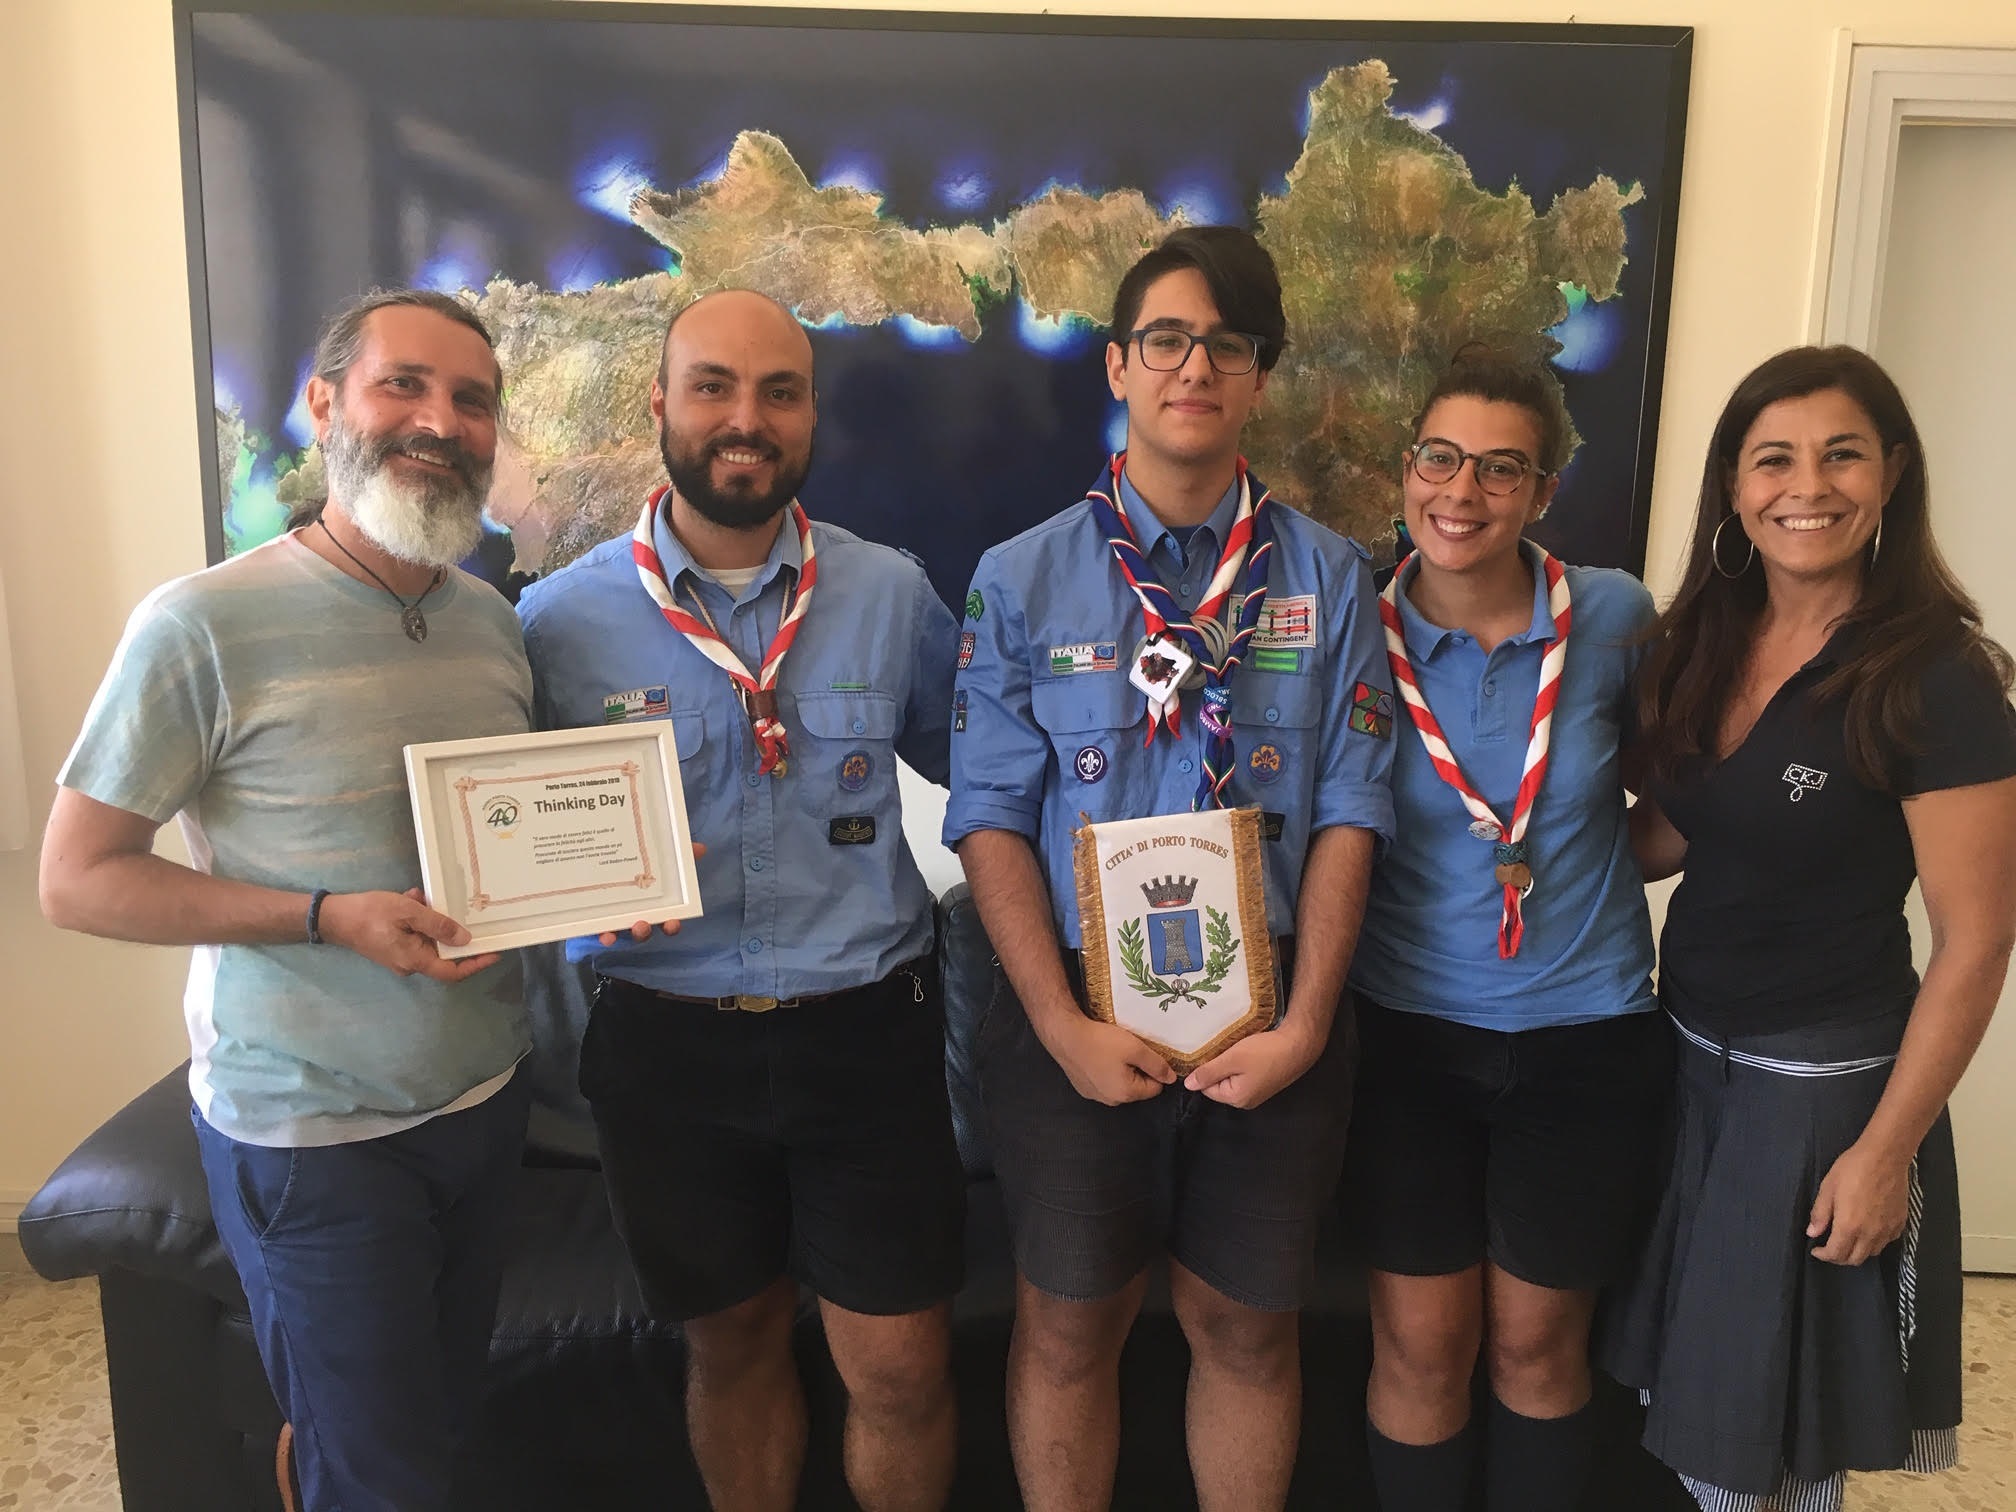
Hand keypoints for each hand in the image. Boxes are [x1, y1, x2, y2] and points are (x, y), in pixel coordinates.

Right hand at [318, 889, 499, 982]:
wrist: (332, 917)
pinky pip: (413, 933)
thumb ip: (438, 925)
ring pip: (427, 937)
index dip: (475, 964)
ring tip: (418, 898)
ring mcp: (400, 956)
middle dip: (445, 927)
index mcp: (414, 960)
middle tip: (446, 907)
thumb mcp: (408, 912)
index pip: (452, 972)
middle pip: (441, 951)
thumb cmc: (369, 914)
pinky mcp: (392, 946)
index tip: (494, 952)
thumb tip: (465, 939)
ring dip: (428, 917)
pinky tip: (410, 898)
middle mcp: (409, 964)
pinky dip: (415, 916)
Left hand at [597, 841, 705, 945]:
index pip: (666, 921)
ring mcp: (612, 918)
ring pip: (616, 934)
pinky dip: (596, 932)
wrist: (602, 855)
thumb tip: (700, 848)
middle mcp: (634, 916)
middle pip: (641, 931)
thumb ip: (679, 854)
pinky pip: (594, 930)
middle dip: (642, 932)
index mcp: (654, 906)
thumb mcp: (661, 856)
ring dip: (615, 937)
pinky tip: (597, 931)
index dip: (671, 926)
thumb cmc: (641, 863)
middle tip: (641, 924)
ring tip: (611, 935)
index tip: (672, 923)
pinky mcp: (593, 917)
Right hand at [1045, 1014, 1175, 1105]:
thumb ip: (1157, 1065)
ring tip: (1112, 1051)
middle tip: (1129, 1049)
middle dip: (1137, 1071)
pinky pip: (1103, 1082)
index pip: (1155, 1088)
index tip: (1146, 1053)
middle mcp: (1110, 1100)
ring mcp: (1094, 1095)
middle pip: (1136, 1088)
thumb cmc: (1101, 1041)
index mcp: (1126, 1094)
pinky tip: (1098, 1055)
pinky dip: (1105, 1071)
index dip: (1155, 1069)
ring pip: (1119, 1084)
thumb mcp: (1136, 1048)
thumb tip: (1171, 1079)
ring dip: (1121, 1071)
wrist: (1065, 1035)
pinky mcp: (1082, 1087)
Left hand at [1184, 1024, 1323, 1109]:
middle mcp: (1246, 1101)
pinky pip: (1244, 1076)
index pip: (1207, 1087)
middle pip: (1219, 1084)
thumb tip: (1188, 1085)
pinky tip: (1247, 1051)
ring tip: (1234, 1048)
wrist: (1300, 1045)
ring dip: (1230, 1064)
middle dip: (1218, 1066)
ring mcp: (1257, 1093)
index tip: (1208, 1051)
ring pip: (1232, 1078)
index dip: (1205, 1069)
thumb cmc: (1266, 1052)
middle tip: (1222, 1048)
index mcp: (1236, 1098)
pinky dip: (1242, 1064)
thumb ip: (1209, 1072)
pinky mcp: (1265, 1083)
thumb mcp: (1233, 1059)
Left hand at [1808, 1139, 1912, 1265]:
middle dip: (1839, 1257)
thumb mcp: (1828, 1188)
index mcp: (1850, 1226)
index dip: (1823, 1255)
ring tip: (1847, 1239)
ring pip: (1872, 1253)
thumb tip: (1812, 1233)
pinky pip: (1886, 1242)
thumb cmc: (1853, 1169)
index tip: (1816, 1249)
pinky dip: (1875, 1243)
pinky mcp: (1900, 1223)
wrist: (1885, 1157)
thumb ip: (1820, 1214)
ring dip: (1857, 1251)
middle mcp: (1871, 1234)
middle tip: (1829, 1246)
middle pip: (1855, 1259)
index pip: (1836, 1254)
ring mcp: (1888, 1230)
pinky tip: (1867, 1231)